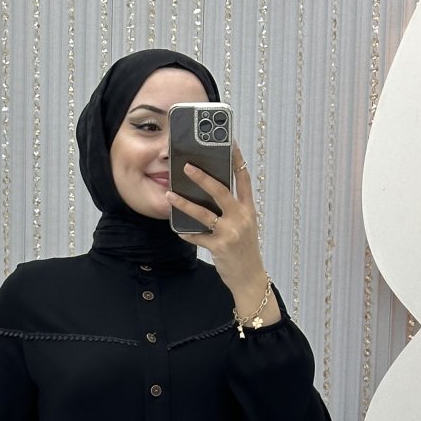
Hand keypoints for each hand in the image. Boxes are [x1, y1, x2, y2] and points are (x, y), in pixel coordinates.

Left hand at [165, 140, 264, 290]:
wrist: (250, 278)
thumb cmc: (244, 250)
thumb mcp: (244, 226)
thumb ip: (232, 210)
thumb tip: (210, 194)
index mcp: (248, 209)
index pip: (244, 179)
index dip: (237, 160)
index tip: (231, 143)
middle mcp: (241, 218)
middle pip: (220, 191)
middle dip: (202, 177)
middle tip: (186, 166)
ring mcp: (230, 232)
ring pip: (204, 213)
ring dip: (184, 203)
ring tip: (170, 195)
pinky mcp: (219, 246)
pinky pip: (198, 236)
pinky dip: (187, 233)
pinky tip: (178, 229)